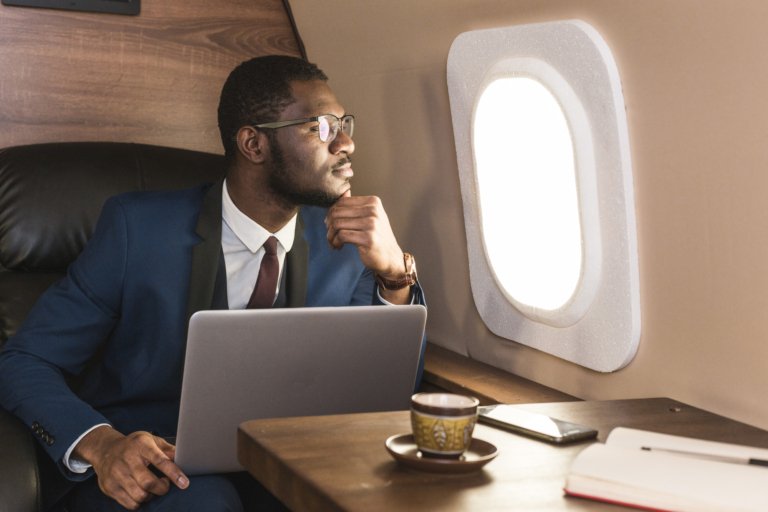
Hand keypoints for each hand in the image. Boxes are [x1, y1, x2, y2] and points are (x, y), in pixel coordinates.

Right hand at [73, 426, 188, 509]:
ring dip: (151, 496)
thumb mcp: (151, 440)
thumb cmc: (133, 445)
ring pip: (139, 495)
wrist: (105, 450)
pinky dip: (140, 502)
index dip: (174, 473)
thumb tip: (185, 457)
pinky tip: (141, 492)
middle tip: (165, 484)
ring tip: (152, 488)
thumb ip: (168, 449)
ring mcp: (116, 474)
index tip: (184, 483)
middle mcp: (127, 459)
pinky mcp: (109, 487)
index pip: (160, 460)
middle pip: (148, 482)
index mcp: (141, 445)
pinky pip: (129, 504)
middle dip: (162, 488)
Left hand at [325, 191, 404, 276]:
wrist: (390, 257)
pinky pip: (342, 236)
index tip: (330, 224)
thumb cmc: (378, 237)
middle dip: (329, 225)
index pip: (342, 202)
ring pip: (338, 224)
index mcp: (373, 202)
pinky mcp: (368, 238)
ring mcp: (372, 224)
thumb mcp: (370, 217)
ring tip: (333, 242)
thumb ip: (357, 205)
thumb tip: (344, 192)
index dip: (331, 213)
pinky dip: (336, 242)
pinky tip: (338, 246)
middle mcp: (373, 211)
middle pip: (337, 212)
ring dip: (331, 235)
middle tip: (330, 234)